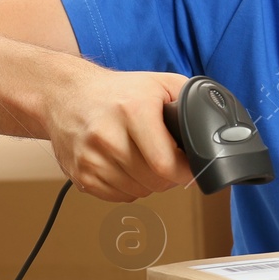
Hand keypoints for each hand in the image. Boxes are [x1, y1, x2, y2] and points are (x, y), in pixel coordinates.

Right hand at [41, 60, 190, 201]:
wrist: (66, 94)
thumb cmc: (117, 91)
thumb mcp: (160, 83)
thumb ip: (191, 101)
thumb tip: (213, 129)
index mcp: (132, 111)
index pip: (166, 164)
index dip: (185, 171)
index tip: (190, 166)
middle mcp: (107, 136)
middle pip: (154, 181)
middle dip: (169, 176)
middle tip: (167, 160)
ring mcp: (90, 159)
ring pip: (138, 192)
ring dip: (148, 182)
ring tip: (144, 159)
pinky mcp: (80, 175)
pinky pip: (118, 197)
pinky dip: (128, 187)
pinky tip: (126, 166)